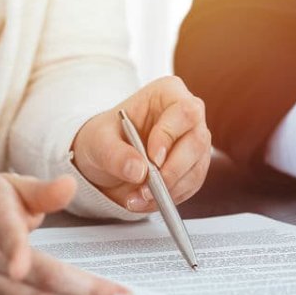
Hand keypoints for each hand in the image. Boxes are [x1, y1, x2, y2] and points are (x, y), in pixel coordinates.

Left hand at [71, 76, 211, 211]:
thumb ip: (116, 154)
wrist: (104, 158)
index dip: (170, 136)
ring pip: (196, 168)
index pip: (184, 111)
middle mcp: (188, 116)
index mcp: (168, 93)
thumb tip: (139, 171)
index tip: (152, 159)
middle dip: (171, 171)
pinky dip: (168, 198)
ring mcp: (194, 143)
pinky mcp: (193, 167)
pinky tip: (145, 200)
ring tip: (137, 198)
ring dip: (168, 190)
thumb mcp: (98, 141)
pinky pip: (190, 186)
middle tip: (145, 188)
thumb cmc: (103, 138)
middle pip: (197, 142)